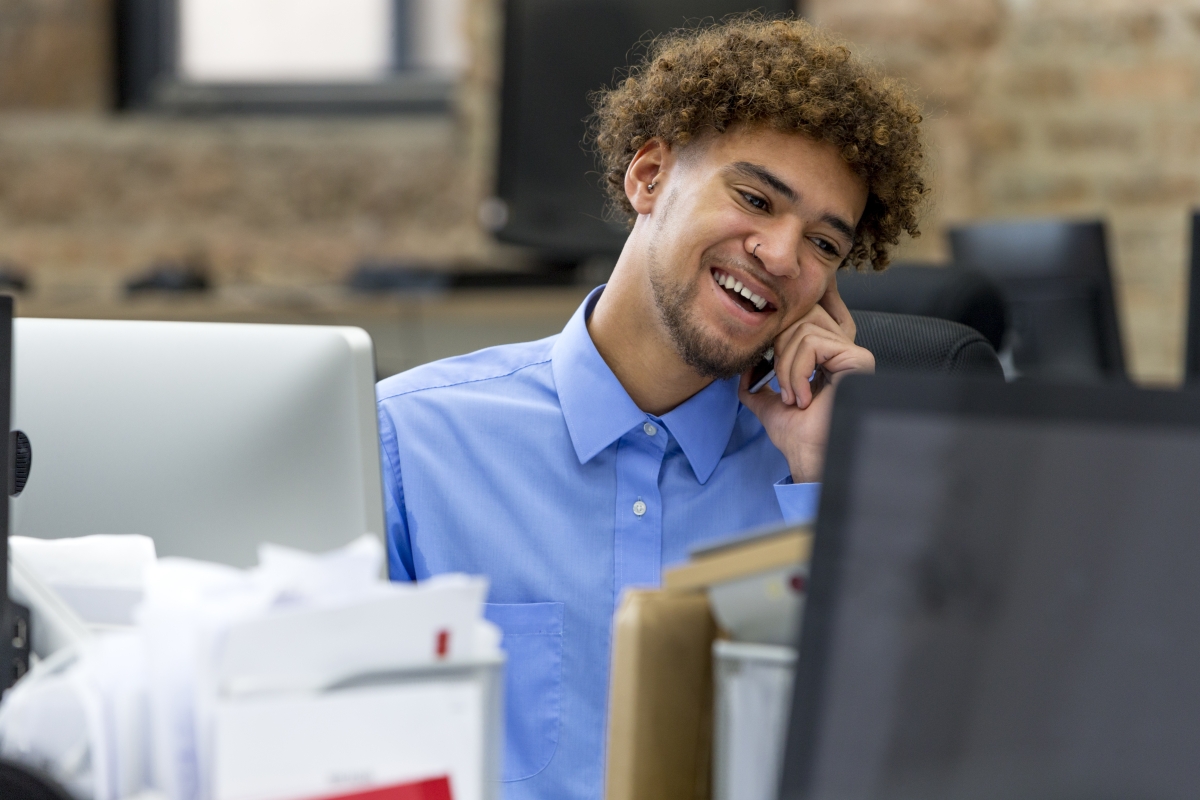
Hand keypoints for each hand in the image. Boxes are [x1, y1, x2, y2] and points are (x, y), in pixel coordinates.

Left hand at [739, 282, 874, 482]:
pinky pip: (813, 344)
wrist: (808, 455)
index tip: (769, 375)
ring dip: (787, 368)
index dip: (775, 342)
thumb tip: (745, 366)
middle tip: (783, 389)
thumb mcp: (768, 404)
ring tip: (793, 397)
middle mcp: (840, 351)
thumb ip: (755, 385)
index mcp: (823, 358)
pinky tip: (803, 398)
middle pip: (799, 320)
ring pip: (803, 331)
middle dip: (779, 354)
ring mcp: (851, 353)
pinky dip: (798, 372)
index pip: (795, 323)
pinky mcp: (857, 359)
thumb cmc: (796, 434)